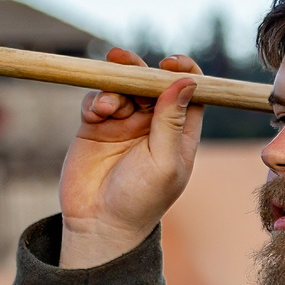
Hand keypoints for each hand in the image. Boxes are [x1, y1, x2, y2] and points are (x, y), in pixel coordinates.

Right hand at [59, 52, 203, 269]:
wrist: (99, 224)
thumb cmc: (141, 200)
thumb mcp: (163, 162)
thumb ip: (172, 121)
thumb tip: (187, 80)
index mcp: (179, 131)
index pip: (189, 90)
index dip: (182, 70)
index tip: (170, 63)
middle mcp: (152, 123)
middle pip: (150, 81)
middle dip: (139, 68)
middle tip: (123, 59)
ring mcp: (123, 123)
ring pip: (121, 86)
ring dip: (113, 86)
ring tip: (107, 107)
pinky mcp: (95, 126)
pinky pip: (96, 99)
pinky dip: (95, 98)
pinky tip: (96, 112)